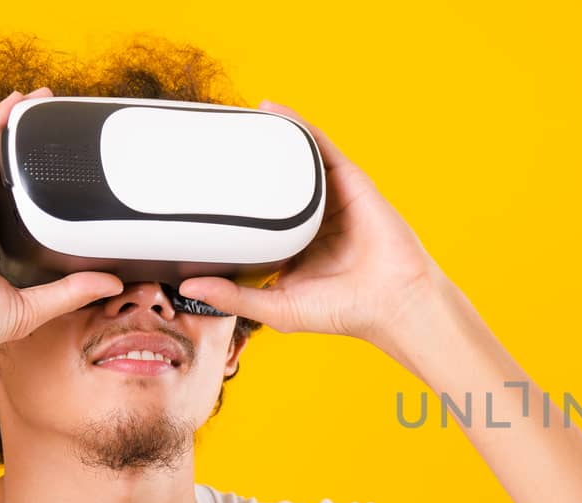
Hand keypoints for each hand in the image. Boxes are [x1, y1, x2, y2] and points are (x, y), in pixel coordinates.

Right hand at [0, 86, 125, 368]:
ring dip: (11, 122)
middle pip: (1, 166)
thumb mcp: (32, 307)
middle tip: (52, 112)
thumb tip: (110, 284)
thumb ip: (71, 293)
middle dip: (25, 138)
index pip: (15, 198)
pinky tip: (11, 108)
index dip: (35, 175)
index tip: (60, 161)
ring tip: (35, 98)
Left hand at [176, 100, 442, 345]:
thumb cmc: (344, 312)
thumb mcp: (276, 307)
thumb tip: (188, 285)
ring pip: (296, 163)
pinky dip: (299, 128)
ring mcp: (332, 199)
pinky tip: (275, 111)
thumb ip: (234, 296)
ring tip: (238, 118)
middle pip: (275, 183)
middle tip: (215, 142)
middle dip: (251, 163)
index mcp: (294, 248)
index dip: (234, 200)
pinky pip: (321, 148)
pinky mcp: (351, 183)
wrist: (393, 302)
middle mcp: (312, 220)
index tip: (202, 185)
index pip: (258, 217)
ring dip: (271, 138)